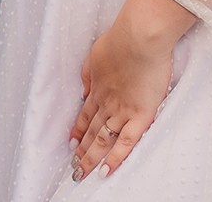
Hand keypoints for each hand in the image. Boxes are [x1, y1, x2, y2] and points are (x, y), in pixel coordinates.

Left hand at [68, 0, 191, 181]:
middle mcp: (106, 102)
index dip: (78, 130)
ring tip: (83, 173)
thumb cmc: (121, 39)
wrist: (140, 37)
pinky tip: (106, 171)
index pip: (85, 115)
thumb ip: (89, 73)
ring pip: (103, 140)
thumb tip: (85, 89)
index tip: (71, 143)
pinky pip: (126, 142)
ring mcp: (122, 111)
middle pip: (91, 132)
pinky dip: (116, 158)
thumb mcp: (96, 53)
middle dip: (81, 151)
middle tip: (74, 167)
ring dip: (91, 158)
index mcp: (97, 88)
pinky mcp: (140, 115)